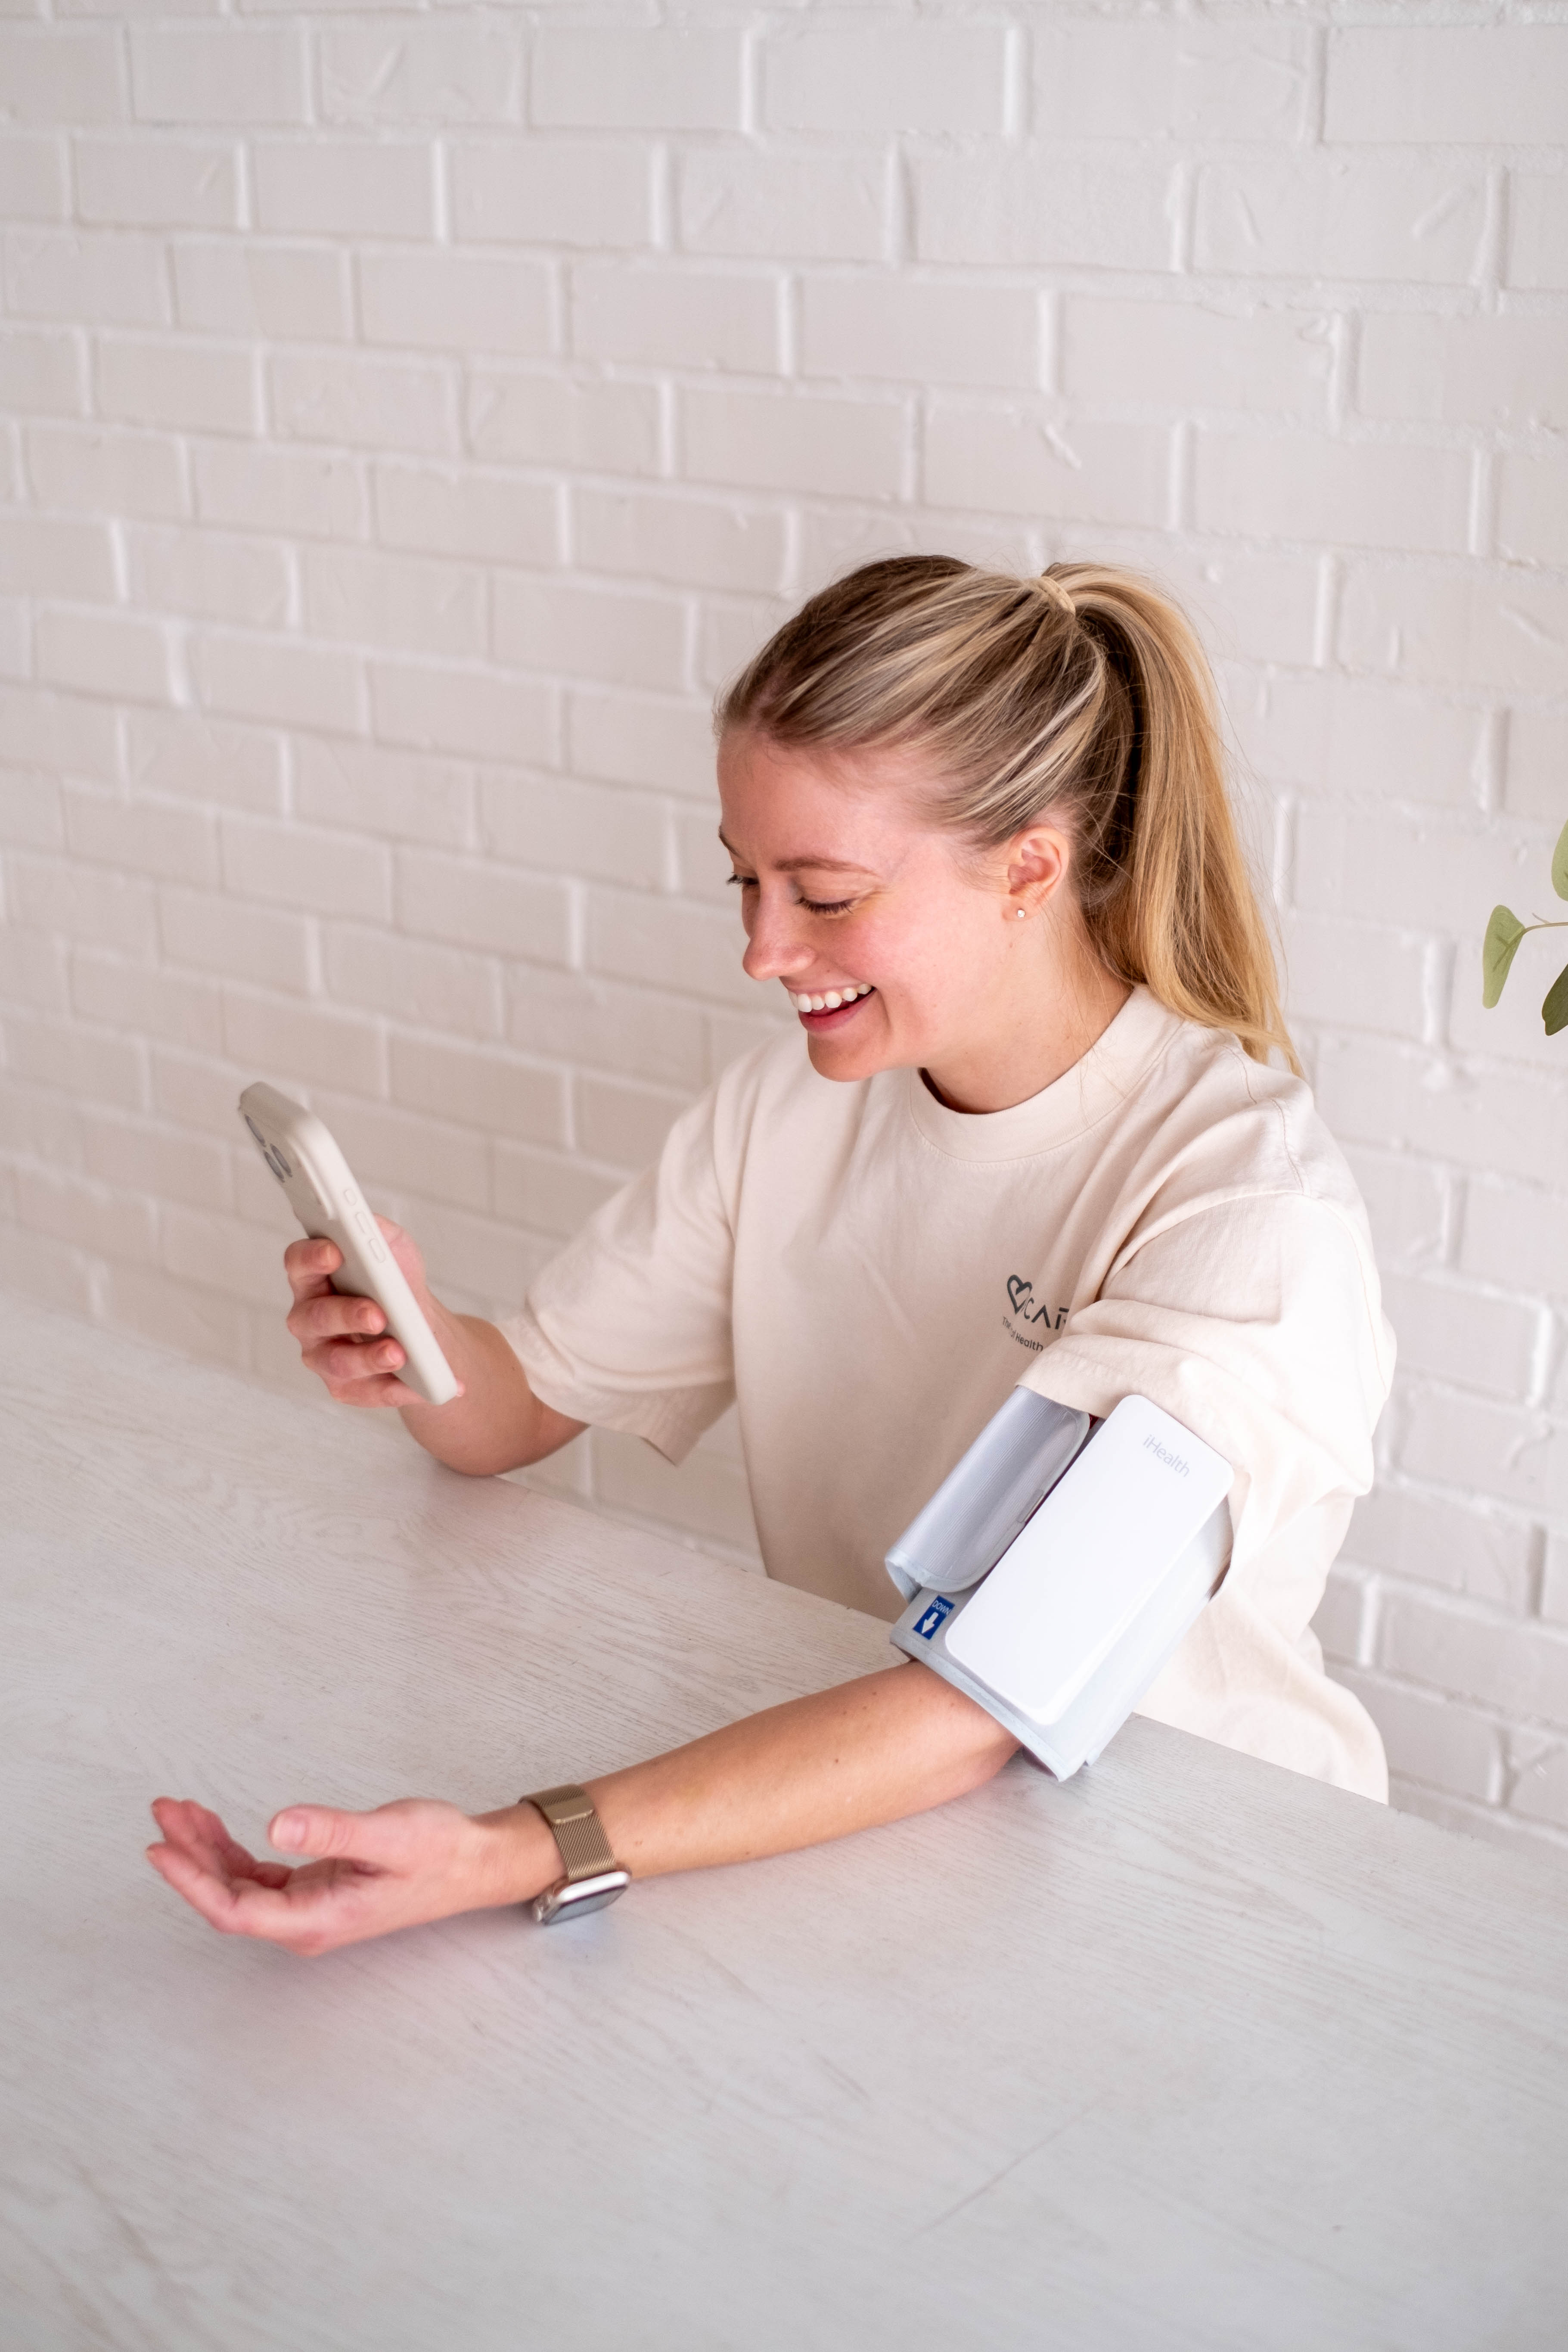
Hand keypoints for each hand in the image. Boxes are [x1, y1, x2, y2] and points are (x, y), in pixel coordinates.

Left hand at [145, 1795, 556, 1956]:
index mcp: (317, 1920)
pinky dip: (230, 1849)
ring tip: (178, 1809)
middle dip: (189, 1857)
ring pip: (238, 1885)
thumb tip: (278, 1824)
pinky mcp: (312, 1890)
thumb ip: (333, 1832)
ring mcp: (306, 1909)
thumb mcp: (389, 1835)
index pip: (235, 1908)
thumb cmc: (437, 1852)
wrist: (472, 1863)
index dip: (192, 1882)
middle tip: (163, 1810)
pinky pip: (257, 1876)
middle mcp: (305, 1923)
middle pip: (227, 1898)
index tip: (160, 1848)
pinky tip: (213, 1824)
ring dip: (205, 1850)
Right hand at [284, 1218, 459, 1409]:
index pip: (298, 1264)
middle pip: (315, 1317)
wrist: (422, 1328)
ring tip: (400, 1353)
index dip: (311, 1258)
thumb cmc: (398, 1283)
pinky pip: (366, 1392)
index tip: (335, 1252)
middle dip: (347, 1315)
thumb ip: (378, 1232)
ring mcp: (323, 1356)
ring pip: (337, 1361)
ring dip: (370, 1357)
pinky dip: (396, 1388)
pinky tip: (418, 1383)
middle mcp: (308, 1319)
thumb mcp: (395, 1249)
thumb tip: (369, 1224)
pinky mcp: (345, 1388)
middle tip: (378, 1314)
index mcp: (314, 1278)